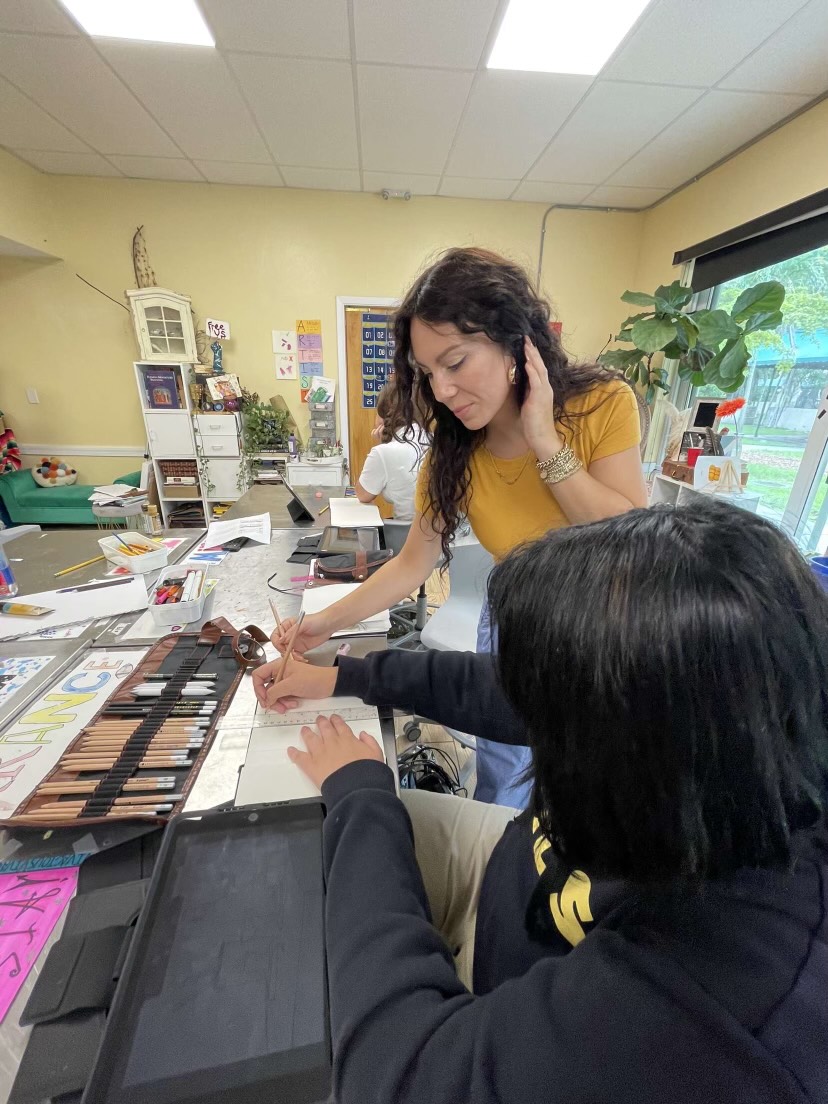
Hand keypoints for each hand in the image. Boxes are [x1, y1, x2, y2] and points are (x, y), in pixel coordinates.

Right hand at [252, 656, 337, 711]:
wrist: (330, 684)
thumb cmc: (312, 679)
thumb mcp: (291, 685)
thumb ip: (274, 691)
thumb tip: (266, 700)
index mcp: (277, 666)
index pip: (258, 675)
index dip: (258, 688)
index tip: (265, 699)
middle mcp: (279, 673)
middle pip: (265, 687)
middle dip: (270, 699)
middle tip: (277, 708)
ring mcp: (285, 681)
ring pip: (273, 695)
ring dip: (279, 702)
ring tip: (289, 705)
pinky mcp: (291, 689)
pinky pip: (282, 697)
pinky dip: (285, 702)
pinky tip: (294, 703)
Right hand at [270, 611, 332, 654]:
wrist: (329, 625)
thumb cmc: (317, 620)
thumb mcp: (303, 623)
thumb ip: (292, 631)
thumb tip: (281, 639)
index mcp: (287, 626)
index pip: (276, 635)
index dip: (277, 642)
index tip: (282, 646)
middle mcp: (289, 635)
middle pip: (280, 646)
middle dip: (284, 651)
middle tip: (291, 654)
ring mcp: (294, 642)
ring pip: (286, 652)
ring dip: (291, 656)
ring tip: (298, 657)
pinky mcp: (300, 649)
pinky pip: (295, 656)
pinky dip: (297, 659)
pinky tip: (302, 658)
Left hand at [288, 714, 383, 788]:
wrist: (356, 786)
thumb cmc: (367, 772)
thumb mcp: (377, 754)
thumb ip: (370, 742)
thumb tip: (363, 735)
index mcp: (348, 739)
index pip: (341, 726)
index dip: (336, 721)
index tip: (334, 718)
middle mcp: (332, 743)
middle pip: (325, 729)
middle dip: (321, 723)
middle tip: (319, 719)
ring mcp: (320, 753)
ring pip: (311, 739)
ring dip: (307, 733)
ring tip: (304, 730)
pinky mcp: (312, 766)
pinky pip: (300, 757)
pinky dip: (294, 753)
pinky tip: (291, 750)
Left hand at [520, 337, 562, 458]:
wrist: (543, 438)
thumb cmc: (535, 424)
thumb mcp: (530, 404)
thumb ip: (528, 392)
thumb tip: (522, 381)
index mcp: (543, 389)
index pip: (538, 369)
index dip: (533, 356)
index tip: (527, 345)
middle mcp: (546, 388)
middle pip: (540, 365)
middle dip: (533, 351)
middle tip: (526, 338)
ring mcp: (544, 392)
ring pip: (539, 370)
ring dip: (532, 357)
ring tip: (526, 345)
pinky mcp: (539, 399)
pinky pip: (536, 381)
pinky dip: (532, 371)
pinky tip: (527, 362)